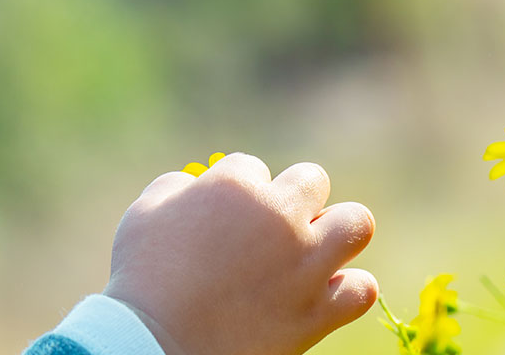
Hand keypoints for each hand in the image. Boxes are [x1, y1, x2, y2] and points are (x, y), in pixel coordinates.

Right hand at [103, 153, 376, 354]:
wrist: (156, 345)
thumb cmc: (142, 278)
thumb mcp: (144, 213)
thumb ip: (177, 186)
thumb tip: (197, 185)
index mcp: (236, 185)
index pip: (251, 166)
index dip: (235, 190)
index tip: (220, 218)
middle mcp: (280, 217)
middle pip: (312, 180)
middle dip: (294, 198)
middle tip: (272, 229)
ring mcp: (306, 264)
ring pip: (356, 224)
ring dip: (337, 232)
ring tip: (314, 250)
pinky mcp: (318, 311)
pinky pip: (363, 289)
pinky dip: (347, 290)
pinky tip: (321, 294)